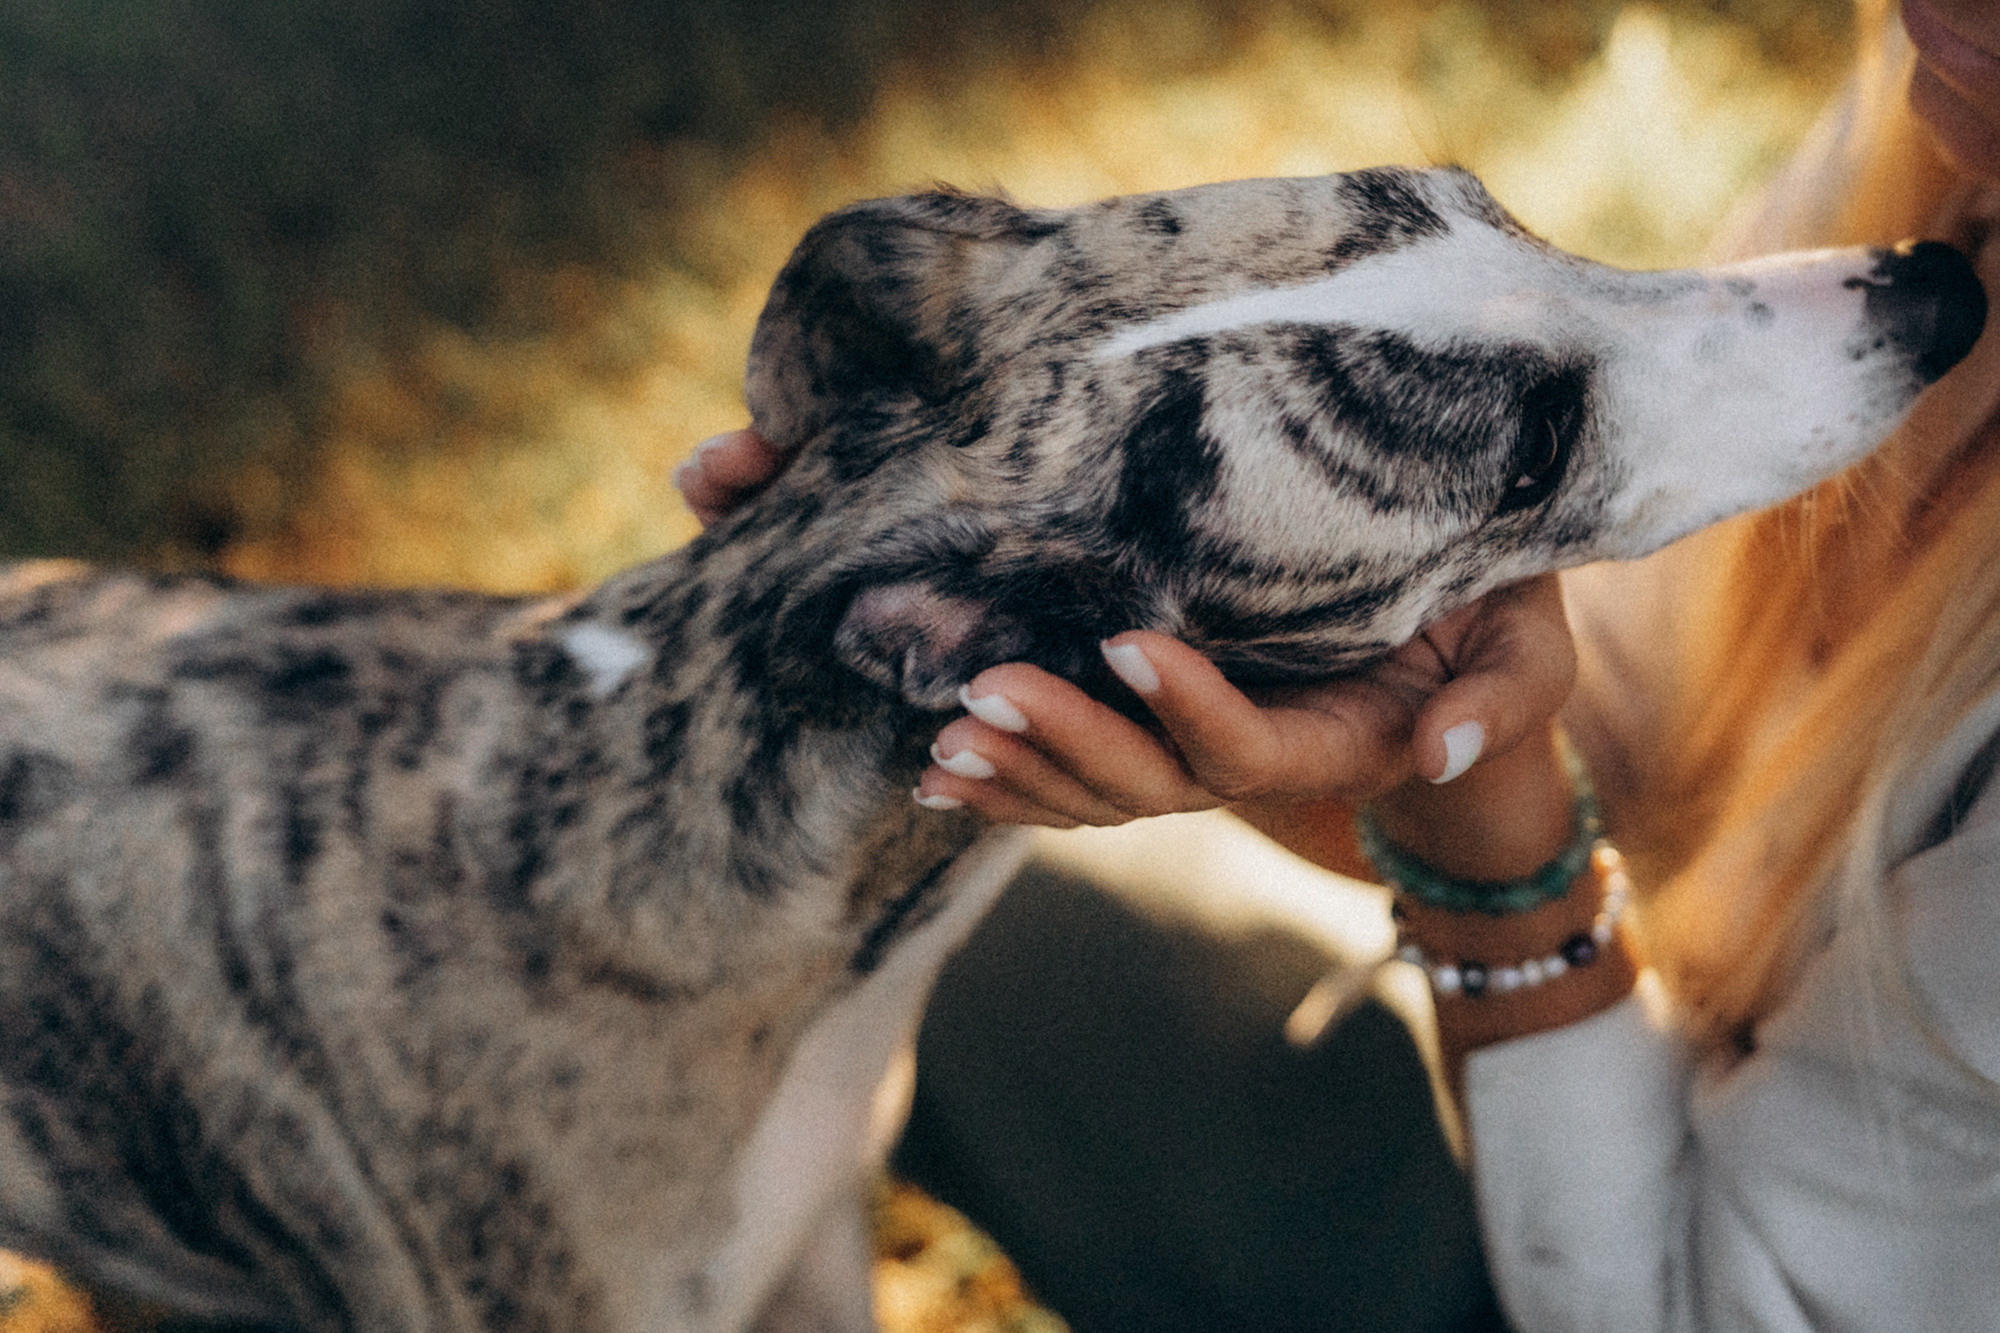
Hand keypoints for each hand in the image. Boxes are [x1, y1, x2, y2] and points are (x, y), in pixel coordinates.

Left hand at [674, 430, 1578, 872]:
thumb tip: (1441, 752)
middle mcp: (1268, 765)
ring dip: (1023, 776)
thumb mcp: (1530, 650)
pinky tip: (942, 771)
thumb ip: (1503, 701)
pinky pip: (1087, 785)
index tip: (1126, 640)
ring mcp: (1212, 761)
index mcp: (1346, 744)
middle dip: (1072, 744)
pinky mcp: (1174, 744)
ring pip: (1106, 798)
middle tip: (988, 693)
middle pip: (1156, 785)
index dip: (1191, 708)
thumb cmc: (1500, 629)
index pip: (1253, 746)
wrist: (1464, 661)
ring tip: (945, 745)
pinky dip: (1016, 784)